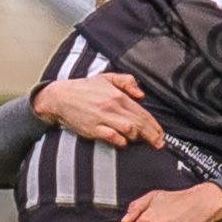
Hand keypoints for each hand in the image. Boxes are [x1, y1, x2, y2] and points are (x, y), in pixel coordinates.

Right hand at [32, 74, 164, 149]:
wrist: (60, 98)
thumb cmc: (84, 88)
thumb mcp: (107, 78)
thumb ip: (127, 82)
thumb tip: (141, 94)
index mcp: (118, 95)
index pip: (142, 112)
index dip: (154, 125)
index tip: (161, 134)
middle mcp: (112, 107)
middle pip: (138, 123)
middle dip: (151, 135)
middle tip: (159, 143)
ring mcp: (102, 119)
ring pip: (128, 131)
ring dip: (137, 138)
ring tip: (143, 142)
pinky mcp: (93, 129)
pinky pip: (112, 138)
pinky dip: (121, 142)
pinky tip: (124, 142)